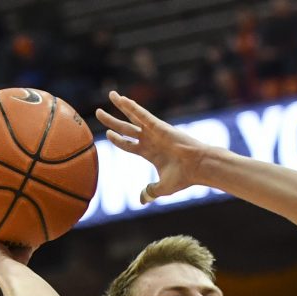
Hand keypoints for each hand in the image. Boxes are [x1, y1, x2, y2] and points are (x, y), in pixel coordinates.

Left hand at [95, 91, 205, 205]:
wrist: (198, 167)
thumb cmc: (183, 177)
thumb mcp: (162, 188)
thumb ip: (150, 192)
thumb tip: (142, 200)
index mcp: (149, 153)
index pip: (128, 144)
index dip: (117, 140)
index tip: (108, 134)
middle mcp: (150, 139)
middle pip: (126, 128)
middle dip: (112, 121)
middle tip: (99, 113)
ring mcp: (154, 131)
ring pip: (133, 116)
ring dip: (121, 105)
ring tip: (110, 94)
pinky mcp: (159, 126)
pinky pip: (142, 114)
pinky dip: (132, 107)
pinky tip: (122, 99)